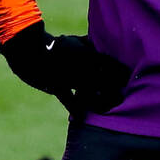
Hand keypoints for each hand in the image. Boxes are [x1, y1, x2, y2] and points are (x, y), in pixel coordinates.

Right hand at [0, 21, 130, 117]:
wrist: (31, 50)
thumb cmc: (55, 45)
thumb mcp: (75, 42)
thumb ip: (89, 45)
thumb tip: (100, 44)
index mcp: (89, 55)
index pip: (112, 65)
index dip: (122, 73)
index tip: (128, 78)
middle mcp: (83, 68)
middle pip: (107, 82)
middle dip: (115, 90)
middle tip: (121, 96)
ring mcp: (72, 79)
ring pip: (92, 94)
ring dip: (101, 102)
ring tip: (108, 107)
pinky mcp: (59, 88)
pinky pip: (71, 101)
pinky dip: (77, 110)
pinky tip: (81, 118)